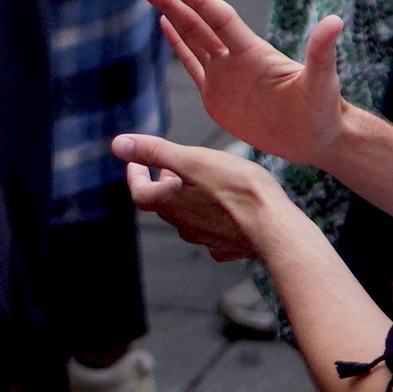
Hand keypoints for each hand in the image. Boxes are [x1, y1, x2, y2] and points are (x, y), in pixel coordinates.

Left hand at [118, 132, 281, 260]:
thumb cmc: (235, 189)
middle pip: (164, 205)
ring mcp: (208, 239)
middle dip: (162, 183)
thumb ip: (154, 151)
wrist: (274, 227)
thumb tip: (118, 144)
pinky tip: (223, 210)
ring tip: (199, 181)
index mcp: (171, 204)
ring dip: (187, 199)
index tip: (136, 161)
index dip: (135, 175)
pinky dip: (211, 218)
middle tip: (170, 166)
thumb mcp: (192, 160)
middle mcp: (185, 226)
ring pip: (188, 218)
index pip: (140, 193)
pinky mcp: (230, 246)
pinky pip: (213, 232)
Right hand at [134, 0, 346, 168]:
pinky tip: (164, 25)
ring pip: (190, 38)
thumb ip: (321, 53)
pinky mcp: (217, 97)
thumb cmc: (323, 111)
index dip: (198, 1)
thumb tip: (336, 21)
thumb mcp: (323, 82)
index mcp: (253, 52)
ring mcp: (224, 75)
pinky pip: (192, 65)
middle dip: (170, 1)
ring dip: (169, 14)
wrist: (316, 139)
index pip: (219, 19)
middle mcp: (234, 58)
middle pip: (196, 23)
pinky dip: (177, 44)